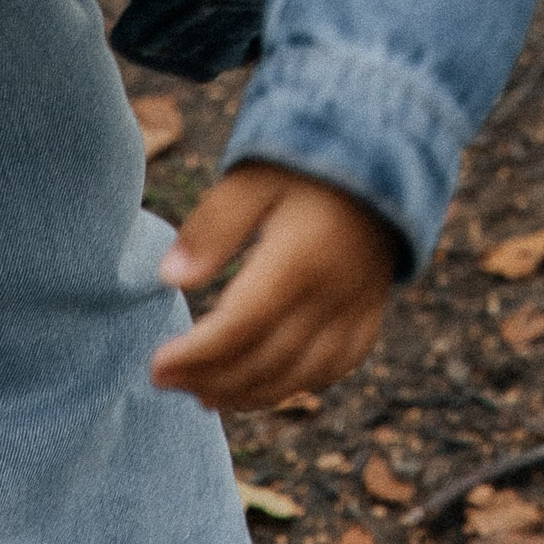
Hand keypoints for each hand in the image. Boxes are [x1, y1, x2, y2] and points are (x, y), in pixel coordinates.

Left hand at [150, 161, 398, 412]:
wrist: (386, 150)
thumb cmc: (307, 156)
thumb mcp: (253, 175)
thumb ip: (213, 226)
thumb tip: (171, 277)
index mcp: (301, 256)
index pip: (241, 326)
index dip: (196, 355)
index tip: (156, 366)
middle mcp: (334, 292)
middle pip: (266, 361)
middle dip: (210, 379)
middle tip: (165, 381)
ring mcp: (358, 306)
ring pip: (300, 375)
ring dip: (247, 394)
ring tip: (203, 392)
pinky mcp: (371, 310)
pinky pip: (335, 367)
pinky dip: (295, 385)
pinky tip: (263, 383)